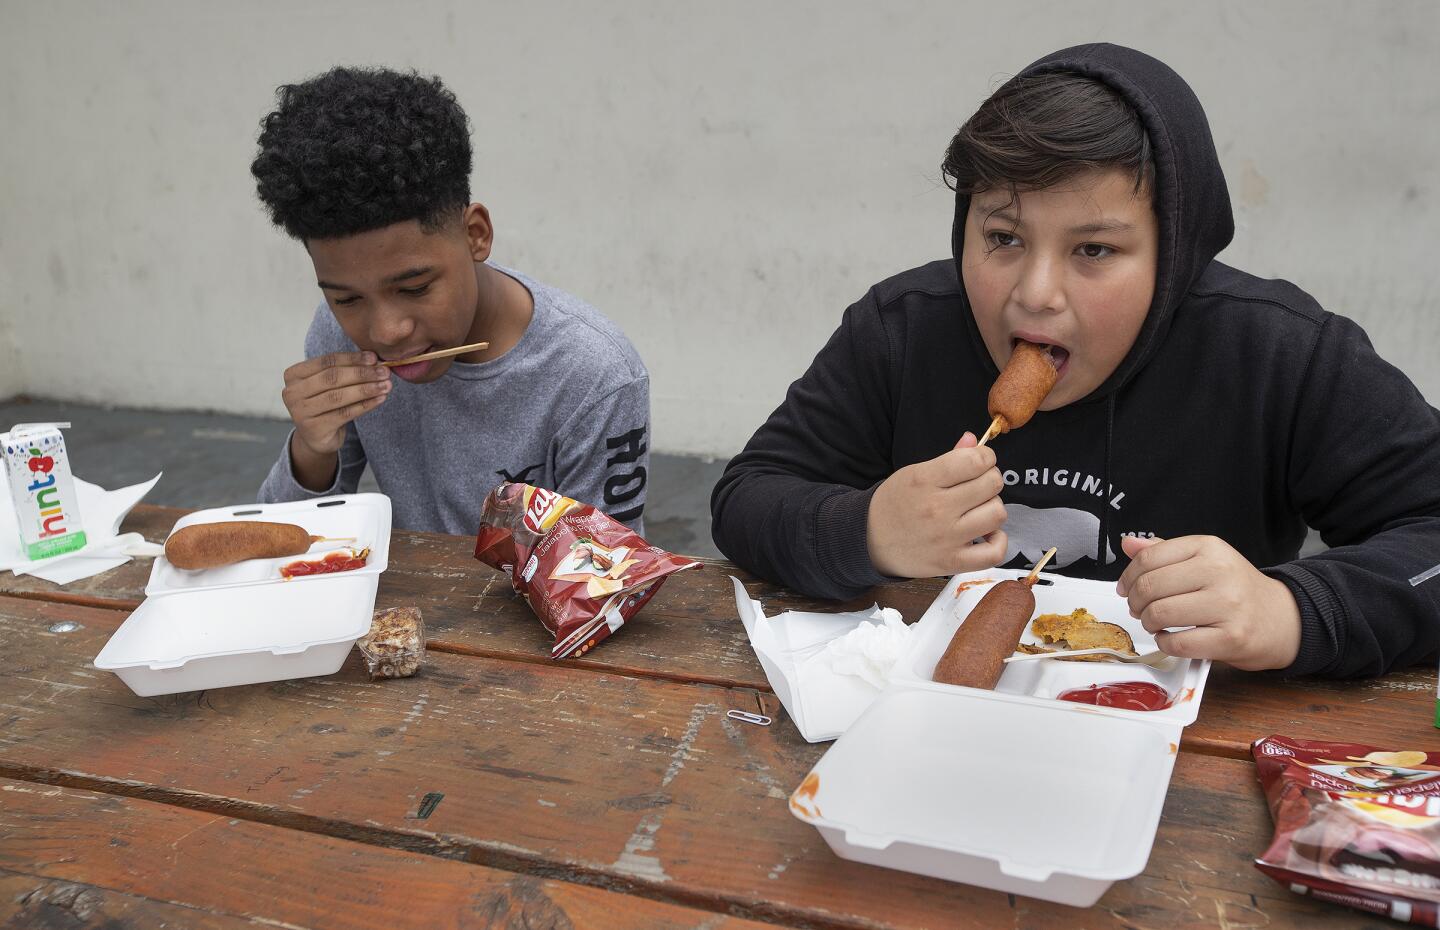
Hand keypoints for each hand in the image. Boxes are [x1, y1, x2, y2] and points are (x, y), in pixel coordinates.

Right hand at [280, 352, 390, 488]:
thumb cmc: (325, 404)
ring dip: (366, 389)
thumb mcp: (328, 385)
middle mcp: (292, 392)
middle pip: (332, 378)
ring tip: (386, 385)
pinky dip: (365, 405)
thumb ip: (344, 370)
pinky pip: (344, 414)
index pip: (326, 361)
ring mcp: (300, 412)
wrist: (316, 437)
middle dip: (361, 373)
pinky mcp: (313, 428)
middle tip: (384, 372)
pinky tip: (380, 399)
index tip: (373, 358)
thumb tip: (375, 360)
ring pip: (338, 396)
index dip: (352, 358)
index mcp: (293, 375)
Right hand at [866, 431, 1007, 577]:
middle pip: (991, 484)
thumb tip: (974, 440)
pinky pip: (994, 552)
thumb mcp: (914, 473)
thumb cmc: (895, 503)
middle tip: (977, 486)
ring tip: (978, 510)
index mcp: (925, 480)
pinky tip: (986, 534)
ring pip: (997, 513)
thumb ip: (948, 457)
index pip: (975, 460)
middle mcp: (937, 508)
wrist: (869, 541)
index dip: (986, 457)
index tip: (979, 462)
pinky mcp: (951, 562)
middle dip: (990, 480)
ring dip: (992, 508)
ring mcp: (946, 538)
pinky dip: (998, 541)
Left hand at [1116, 535, 1301, 670]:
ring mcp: (1227, 605)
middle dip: (1136, 602)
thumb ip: (1165, 552)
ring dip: (1148, 623)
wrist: (1283, 618)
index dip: (1128, 577)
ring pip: (1160, 614)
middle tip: (1139, 609)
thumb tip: (1128, 544)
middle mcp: (1219, 572)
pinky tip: (1171, 638)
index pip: (1148, 558)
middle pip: (1150, 586)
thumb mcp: (1205, 559)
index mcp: (1209, 547)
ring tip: (1156, 623)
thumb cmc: (1238, 590)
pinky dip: (1165, 643)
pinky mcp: (1231, 637)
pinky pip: (1177, 643)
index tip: (1126, 588)